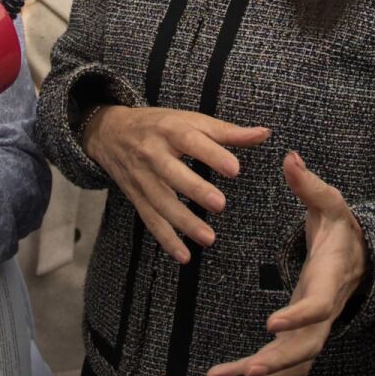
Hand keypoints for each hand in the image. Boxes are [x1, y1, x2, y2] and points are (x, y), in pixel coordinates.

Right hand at [81, 104, 269, 262]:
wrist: (111, 132)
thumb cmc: (158, 125)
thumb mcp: (189, 120)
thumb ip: (227, 131)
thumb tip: (263, 133)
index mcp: (169, 130)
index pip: (190, 141)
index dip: (211, 154)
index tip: (234, 169)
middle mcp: (152, 153)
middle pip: (171, 172)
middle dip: (194, 189)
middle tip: (219, 204)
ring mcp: (142, 177)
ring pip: (161, 202)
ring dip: (183, 222)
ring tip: (208, 237)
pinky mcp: (137, 197)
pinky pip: (150, 220)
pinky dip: (166, 239)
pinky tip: (184, 255)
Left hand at [206, 152, 368, 375]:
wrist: (363, 256)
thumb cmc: (342, 228)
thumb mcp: (330, 202)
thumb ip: (309, 184)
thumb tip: (290, 156)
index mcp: (329, 280)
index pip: (318, 305)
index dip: (299, 317)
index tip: (271, 325)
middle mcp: (324, 312)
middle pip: (306, 347)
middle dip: (278, 363)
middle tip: (249, 373)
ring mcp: (314, 328)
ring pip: (294, 365)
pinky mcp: (301, 336)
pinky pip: (284, 366)